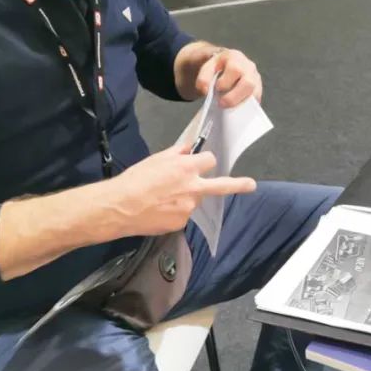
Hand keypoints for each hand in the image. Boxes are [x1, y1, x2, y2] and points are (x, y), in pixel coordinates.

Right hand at [107, 145, 255, 236]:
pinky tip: (159, 210)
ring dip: (186, 197)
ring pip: (195, 200)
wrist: (119, 207)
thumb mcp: (155, 159)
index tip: (202, 162)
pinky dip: (175, 211)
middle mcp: (192, 188)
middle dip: (239, 184)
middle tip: (251, 185)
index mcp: (186, 168)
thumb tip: (190, 148)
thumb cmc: (134, 180)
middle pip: (222, 185)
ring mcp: (189, 207)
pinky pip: (183, 214)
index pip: (209, 160)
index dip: (204, 161)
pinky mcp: (181, 223)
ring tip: (162, 199)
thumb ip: (176, 153)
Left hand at [195, 48, 262, 107]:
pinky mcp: (258, 90)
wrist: (227, 64)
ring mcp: (256, 78)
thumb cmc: (218, 67)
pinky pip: (256, 101)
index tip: (217, 88)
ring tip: (228, 107)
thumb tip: (205, 91)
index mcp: (236, 57)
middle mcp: (249, 67)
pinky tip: (235, 108)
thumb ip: (203, 78)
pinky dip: (245, 106)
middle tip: (221, 103)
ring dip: (240, 103)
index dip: (225, 82)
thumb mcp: (207, 68)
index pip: (234, 70)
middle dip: (233, 97)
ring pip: (255, 94)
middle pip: (248, 83)